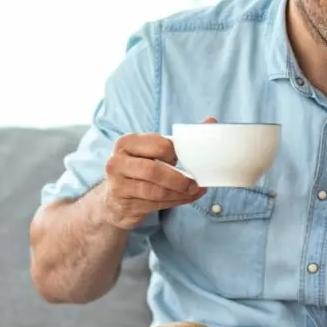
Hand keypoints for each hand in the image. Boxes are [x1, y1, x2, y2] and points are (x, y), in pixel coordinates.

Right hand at [99, 117, 215, 229]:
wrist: (115, 200)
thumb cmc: (139, 169)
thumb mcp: (153, 151)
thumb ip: (179, 139)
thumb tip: (211, 121)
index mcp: (126, 143)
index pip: (158, 145)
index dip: (175, 153)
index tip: (185, 160)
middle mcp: (117, 162)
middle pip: (154, 170)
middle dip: (179, 179)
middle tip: (196, 184)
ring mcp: (118, 185)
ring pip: (155, 191)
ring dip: (179, 193)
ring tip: (194, 192)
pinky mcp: (124, 205)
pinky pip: (154, 204)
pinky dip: (174, 202)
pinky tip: (184, 199)